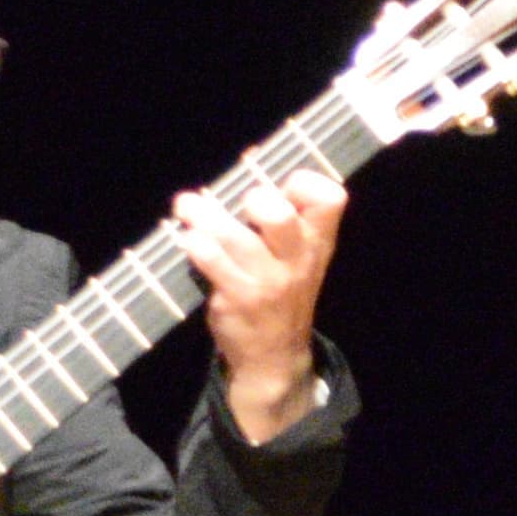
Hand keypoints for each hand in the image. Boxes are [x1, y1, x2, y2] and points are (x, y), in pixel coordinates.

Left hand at [180, 162, 349, 441]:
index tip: (284, 185)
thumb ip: (286, 215)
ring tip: (186, 206)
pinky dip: (195, 245)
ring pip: (234, 238)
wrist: (275, 357)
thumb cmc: (281, 292)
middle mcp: (296, 260)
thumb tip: (251, 158)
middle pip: (280, 217)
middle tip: (241, 204)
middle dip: (255, 201)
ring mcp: (267, 282)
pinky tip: (188, 240)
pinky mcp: (237, 298)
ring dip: (204, 215)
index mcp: (316, 243)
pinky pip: (211, 262)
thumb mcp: (300, 258)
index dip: (307, 182)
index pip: (330, 200)